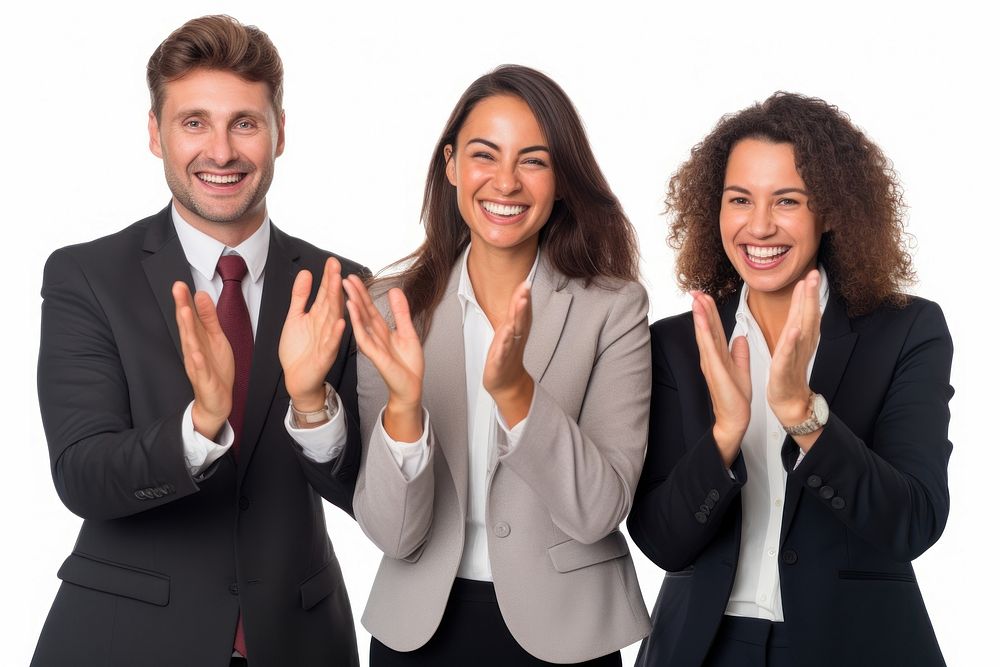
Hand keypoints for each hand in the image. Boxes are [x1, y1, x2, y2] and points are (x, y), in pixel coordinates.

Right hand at [172, 281, 233, 438]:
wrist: (217, 400)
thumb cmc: (215, 368)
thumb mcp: (215, 338)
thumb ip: (209, 318)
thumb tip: (201, 295)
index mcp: (197, 339)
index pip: (190, 318)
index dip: (185, 301)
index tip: (180, 284)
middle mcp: (193, 350)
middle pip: (187, 327)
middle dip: (182, 307)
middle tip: (178, 289)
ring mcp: (197, 365)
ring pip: (191, 345)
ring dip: (187, 329)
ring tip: (185, 311)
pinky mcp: (205, 380)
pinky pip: (201, 369)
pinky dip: (198, 361)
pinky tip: (195, 352)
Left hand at [279, 257, 345, 413]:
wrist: (297, 378)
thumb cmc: (299, 350)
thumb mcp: (295, 317)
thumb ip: (300, 296)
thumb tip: (305, 273)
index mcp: (319, 315)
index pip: (325, 293)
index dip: (327, 278)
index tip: (331, 262)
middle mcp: (326, 325)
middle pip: (331, 302)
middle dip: (334, 285)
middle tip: (336, 268)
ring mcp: (328, 339)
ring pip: (334, 319)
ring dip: (338, 303)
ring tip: (340, 287)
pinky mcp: (326, 355)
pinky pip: (332, 343)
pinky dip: (336, 333)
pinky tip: (341, 322)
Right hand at [343, 276, 423, 441]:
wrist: (411, 386)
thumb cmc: (408, 364)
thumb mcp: (408, 332)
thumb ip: (401, 312)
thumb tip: (395, 291)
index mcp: (381, 330)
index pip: (369, 308)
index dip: (362, 292)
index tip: (354, 278)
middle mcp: (374, 335)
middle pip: (362, 311)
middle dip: (354, 294)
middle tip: (344, 278)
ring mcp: (373, 344)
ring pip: (360, 321)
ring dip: (352, 304)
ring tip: (345, 289)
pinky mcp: (374, 353)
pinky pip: (363, 336)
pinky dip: (357, 322)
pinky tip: (352, 310)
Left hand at [483, 280, 533, 426]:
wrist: (507, 382)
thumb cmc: (507, 354)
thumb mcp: (510, 329)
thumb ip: (515, 311)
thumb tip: (521, 292)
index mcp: (517, 330)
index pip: (521, 311)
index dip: (523, 296)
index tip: (526, 282)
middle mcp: (515, 338)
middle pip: (520, 318)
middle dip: (522, 303)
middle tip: (526, 289)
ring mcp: (509, 349)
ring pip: (513, 332)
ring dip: (517, 318)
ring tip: (520, 304)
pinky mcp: (500, 361)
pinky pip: (503, 352)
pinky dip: (504, 344)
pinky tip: (506, 335)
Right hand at [691, 291, 750, 466]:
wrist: (734, 418)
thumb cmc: (735, 398)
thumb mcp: (742, 369)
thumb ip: (740, 353)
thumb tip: (740, 337)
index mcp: (718, 355)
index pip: (713, 329)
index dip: (709, 311)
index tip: (705, 295)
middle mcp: (711, 357)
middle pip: (706, 327)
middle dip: (701, 308)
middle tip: (696, 290)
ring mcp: (711, 362)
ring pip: (704, 333)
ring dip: (699, 315)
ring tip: (696, 298)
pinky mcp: (715, 369)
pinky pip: (708, 346)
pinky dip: (703, 331)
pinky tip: (700, 318)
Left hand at [767, 269, 821, 433]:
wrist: (789, 399)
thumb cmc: (789, 371)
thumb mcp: (793, 340)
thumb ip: (797, 319)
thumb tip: (801, 296)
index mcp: (801, 336)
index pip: (805, 311)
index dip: (808, 292)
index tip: (810, 273)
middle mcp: (802, 344)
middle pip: (808, 315)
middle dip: (810, 294)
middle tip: (813, 275)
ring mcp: (794, 355)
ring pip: (801, 329)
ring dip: (804, 310)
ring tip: (806, 293)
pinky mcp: (784, 368)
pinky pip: (788, 353)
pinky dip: (791, 341)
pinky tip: (794, 330)